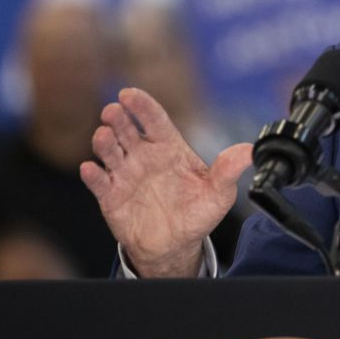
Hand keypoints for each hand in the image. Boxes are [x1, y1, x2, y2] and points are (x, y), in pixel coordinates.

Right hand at [79, 87, 251, 277]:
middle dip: (119, 119)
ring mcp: (126, 175)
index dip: (142, 106)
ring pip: (110, 152)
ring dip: (104, 142)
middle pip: (127, 131)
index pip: (155, 120)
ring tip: (103, 134)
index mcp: (169, 148)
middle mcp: (144, 157)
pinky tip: (91, 169)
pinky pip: (99, 183)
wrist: (176, 245)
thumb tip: (248, 151)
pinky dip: (93, 175)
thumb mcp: (219, 193)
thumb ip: (228, 170)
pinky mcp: (111, 197)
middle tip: (112, 110)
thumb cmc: (196, 213)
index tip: (129, 93)